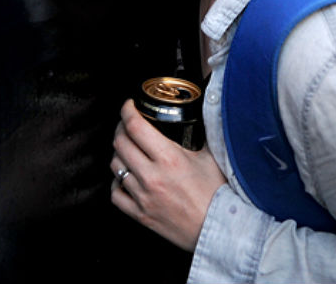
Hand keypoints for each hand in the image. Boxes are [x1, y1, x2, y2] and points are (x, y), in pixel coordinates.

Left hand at [111, 99, 226, 250]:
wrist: (220, 229)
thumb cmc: (218, 194)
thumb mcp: (211, 155)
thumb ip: (202, 132)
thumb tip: (205, 111)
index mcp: (169, 158)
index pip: (136, 126)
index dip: (127, 111)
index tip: (129, 105)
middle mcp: (152, 176)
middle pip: (120, 142)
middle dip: (121, 127)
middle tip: (128, 123)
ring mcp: (143, 197)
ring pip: (115, 165)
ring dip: (119, 152)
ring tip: (128, 148)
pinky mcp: (140, 215)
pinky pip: (115, 194)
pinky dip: (117, 182)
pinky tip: (126, 176)